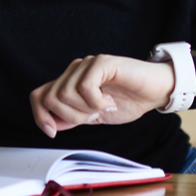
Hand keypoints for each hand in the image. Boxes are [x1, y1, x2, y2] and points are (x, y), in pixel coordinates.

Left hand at [30, 54, 174, 137]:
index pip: (39, 95)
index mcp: (70, 82)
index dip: (39, 116)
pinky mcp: (102, 62)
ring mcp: (88, 64)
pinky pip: (85, 86)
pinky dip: (97, 101)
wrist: (155, 92)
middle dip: (70, 116)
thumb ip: (72, 118)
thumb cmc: (129, 101)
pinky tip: (109, 102)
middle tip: (93, 116)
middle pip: (50, 97)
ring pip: (65, 93)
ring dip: (86, 109)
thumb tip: (50, 124)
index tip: (52, 132)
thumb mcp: (94, 116)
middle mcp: (75, 70)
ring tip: (104, 107)